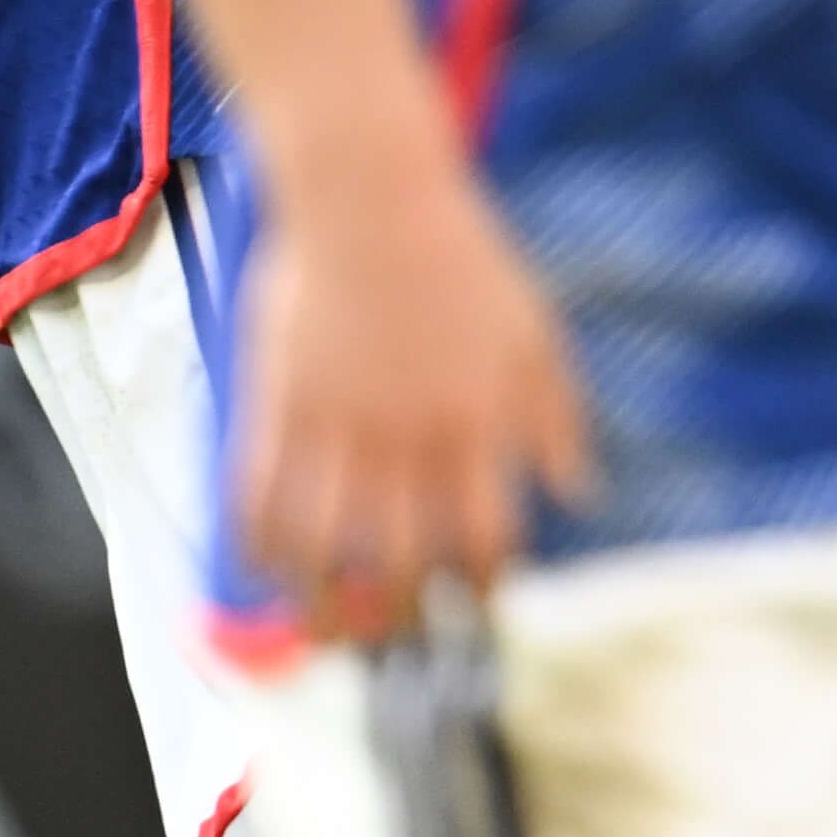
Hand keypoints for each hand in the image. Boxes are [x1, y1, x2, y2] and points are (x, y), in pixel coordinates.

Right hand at [227, 140, 597, 641]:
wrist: (372, 193)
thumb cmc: (463, 261)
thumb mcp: (534, 333)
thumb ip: (556, 419)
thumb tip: (579, 496)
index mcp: (478, 423)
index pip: (486, 538)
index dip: (482, 589)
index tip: (476, 611)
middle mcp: (408, 436)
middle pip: (400, 562)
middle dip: (397, 620)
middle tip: (391, 643)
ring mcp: (337, 424)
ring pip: (323, 549)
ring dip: (320, 605)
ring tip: (324, 631)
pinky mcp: (277, 405)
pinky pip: (258, 499)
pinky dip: (256, 547)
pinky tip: (264, 570)